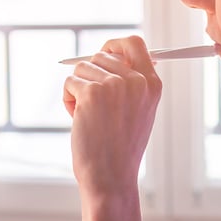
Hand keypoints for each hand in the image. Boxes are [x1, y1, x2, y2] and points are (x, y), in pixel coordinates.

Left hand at [62, 36, 161, 198]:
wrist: (111, 177)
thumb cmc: (120, 149)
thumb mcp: (138, 111)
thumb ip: (130, 82)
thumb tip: (109, 54)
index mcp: (152, 84)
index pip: (134, 43)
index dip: (114, 45)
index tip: (103, 53)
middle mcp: (136, 81)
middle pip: (101, 55)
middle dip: (90, 76)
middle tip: (93, 105)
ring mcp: (114, 85)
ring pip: (82, 68)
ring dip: (78, 90)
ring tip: (88, 117)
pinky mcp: (91, 93)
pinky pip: (69, 82)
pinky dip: (68, 101)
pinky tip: (78, 120)